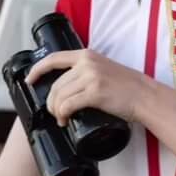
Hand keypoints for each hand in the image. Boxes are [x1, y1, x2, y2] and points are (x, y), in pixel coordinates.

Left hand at [25, 49, 146, 126]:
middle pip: (55, 84)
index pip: (53, 58)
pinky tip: (65, 120)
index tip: (30, 80)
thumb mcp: (104, 68)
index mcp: (87, 55)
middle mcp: (87, 63)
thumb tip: (67, 85)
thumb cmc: (127, 86)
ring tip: (61, 118)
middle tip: (55, 112)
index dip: (37, 70)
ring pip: (59, 96)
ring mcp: (91, 77)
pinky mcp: (95, 92)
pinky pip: (68, 105)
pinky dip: (62, 115)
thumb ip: (87, 70)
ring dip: (56, 111)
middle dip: (50, 102)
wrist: (145, 96)